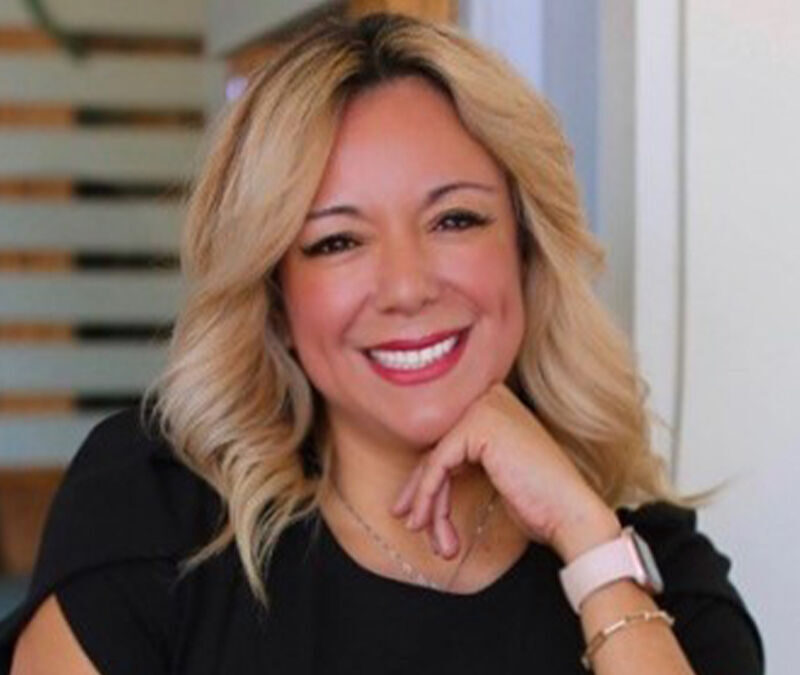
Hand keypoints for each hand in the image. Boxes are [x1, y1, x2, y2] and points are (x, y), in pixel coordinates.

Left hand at [390, 383, 620, 562]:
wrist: (571, 513)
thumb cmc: (540, 500)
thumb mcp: (494, 472)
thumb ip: (462, 461)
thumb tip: (418, 477)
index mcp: (496, 403)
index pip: (447, 442)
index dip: (426, 480)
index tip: (413, 512)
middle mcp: (490, 397)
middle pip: (438, 450)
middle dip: (421, 493)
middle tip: (411, 524)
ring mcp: (485, 407)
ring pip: (435, 461)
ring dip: (430, 506)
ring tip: (437, 542)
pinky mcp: (478, 425)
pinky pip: (437, 465)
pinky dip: (429, 498)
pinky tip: (432, 526)